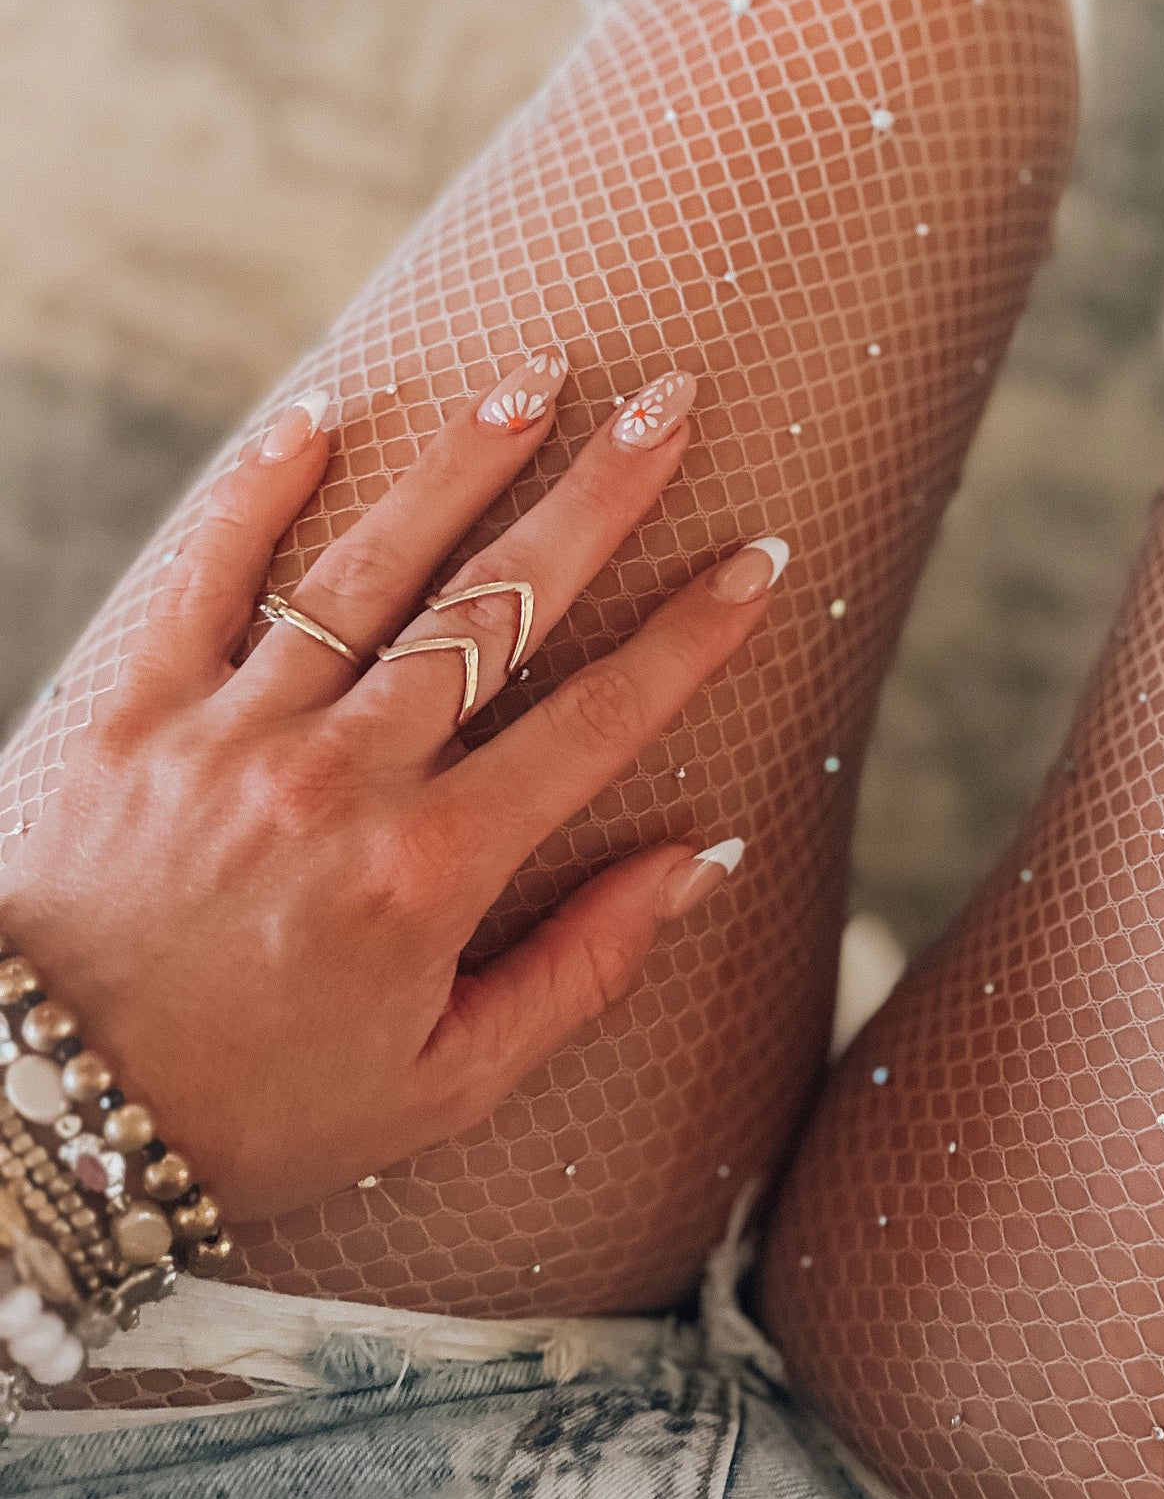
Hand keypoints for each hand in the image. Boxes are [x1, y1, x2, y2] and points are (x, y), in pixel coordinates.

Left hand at [0, 352, 784, 1225]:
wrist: (39, 1118)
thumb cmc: (256, 1112)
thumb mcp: (446, 1085)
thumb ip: (583, 966)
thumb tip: (701, 859)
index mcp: (430, 874)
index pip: (596, 721)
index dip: (691, 635)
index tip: (758, 561)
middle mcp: (341, 780)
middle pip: (499, 608)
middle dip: (600, 497)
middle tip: (671, 403)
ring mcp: (232, 732)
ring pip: (371, 570)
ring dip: (462, 465)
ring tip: (534, 380)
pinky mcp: (131, 712)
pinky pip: (207, 573)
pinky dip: (262, 488)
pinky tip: (323, 415)